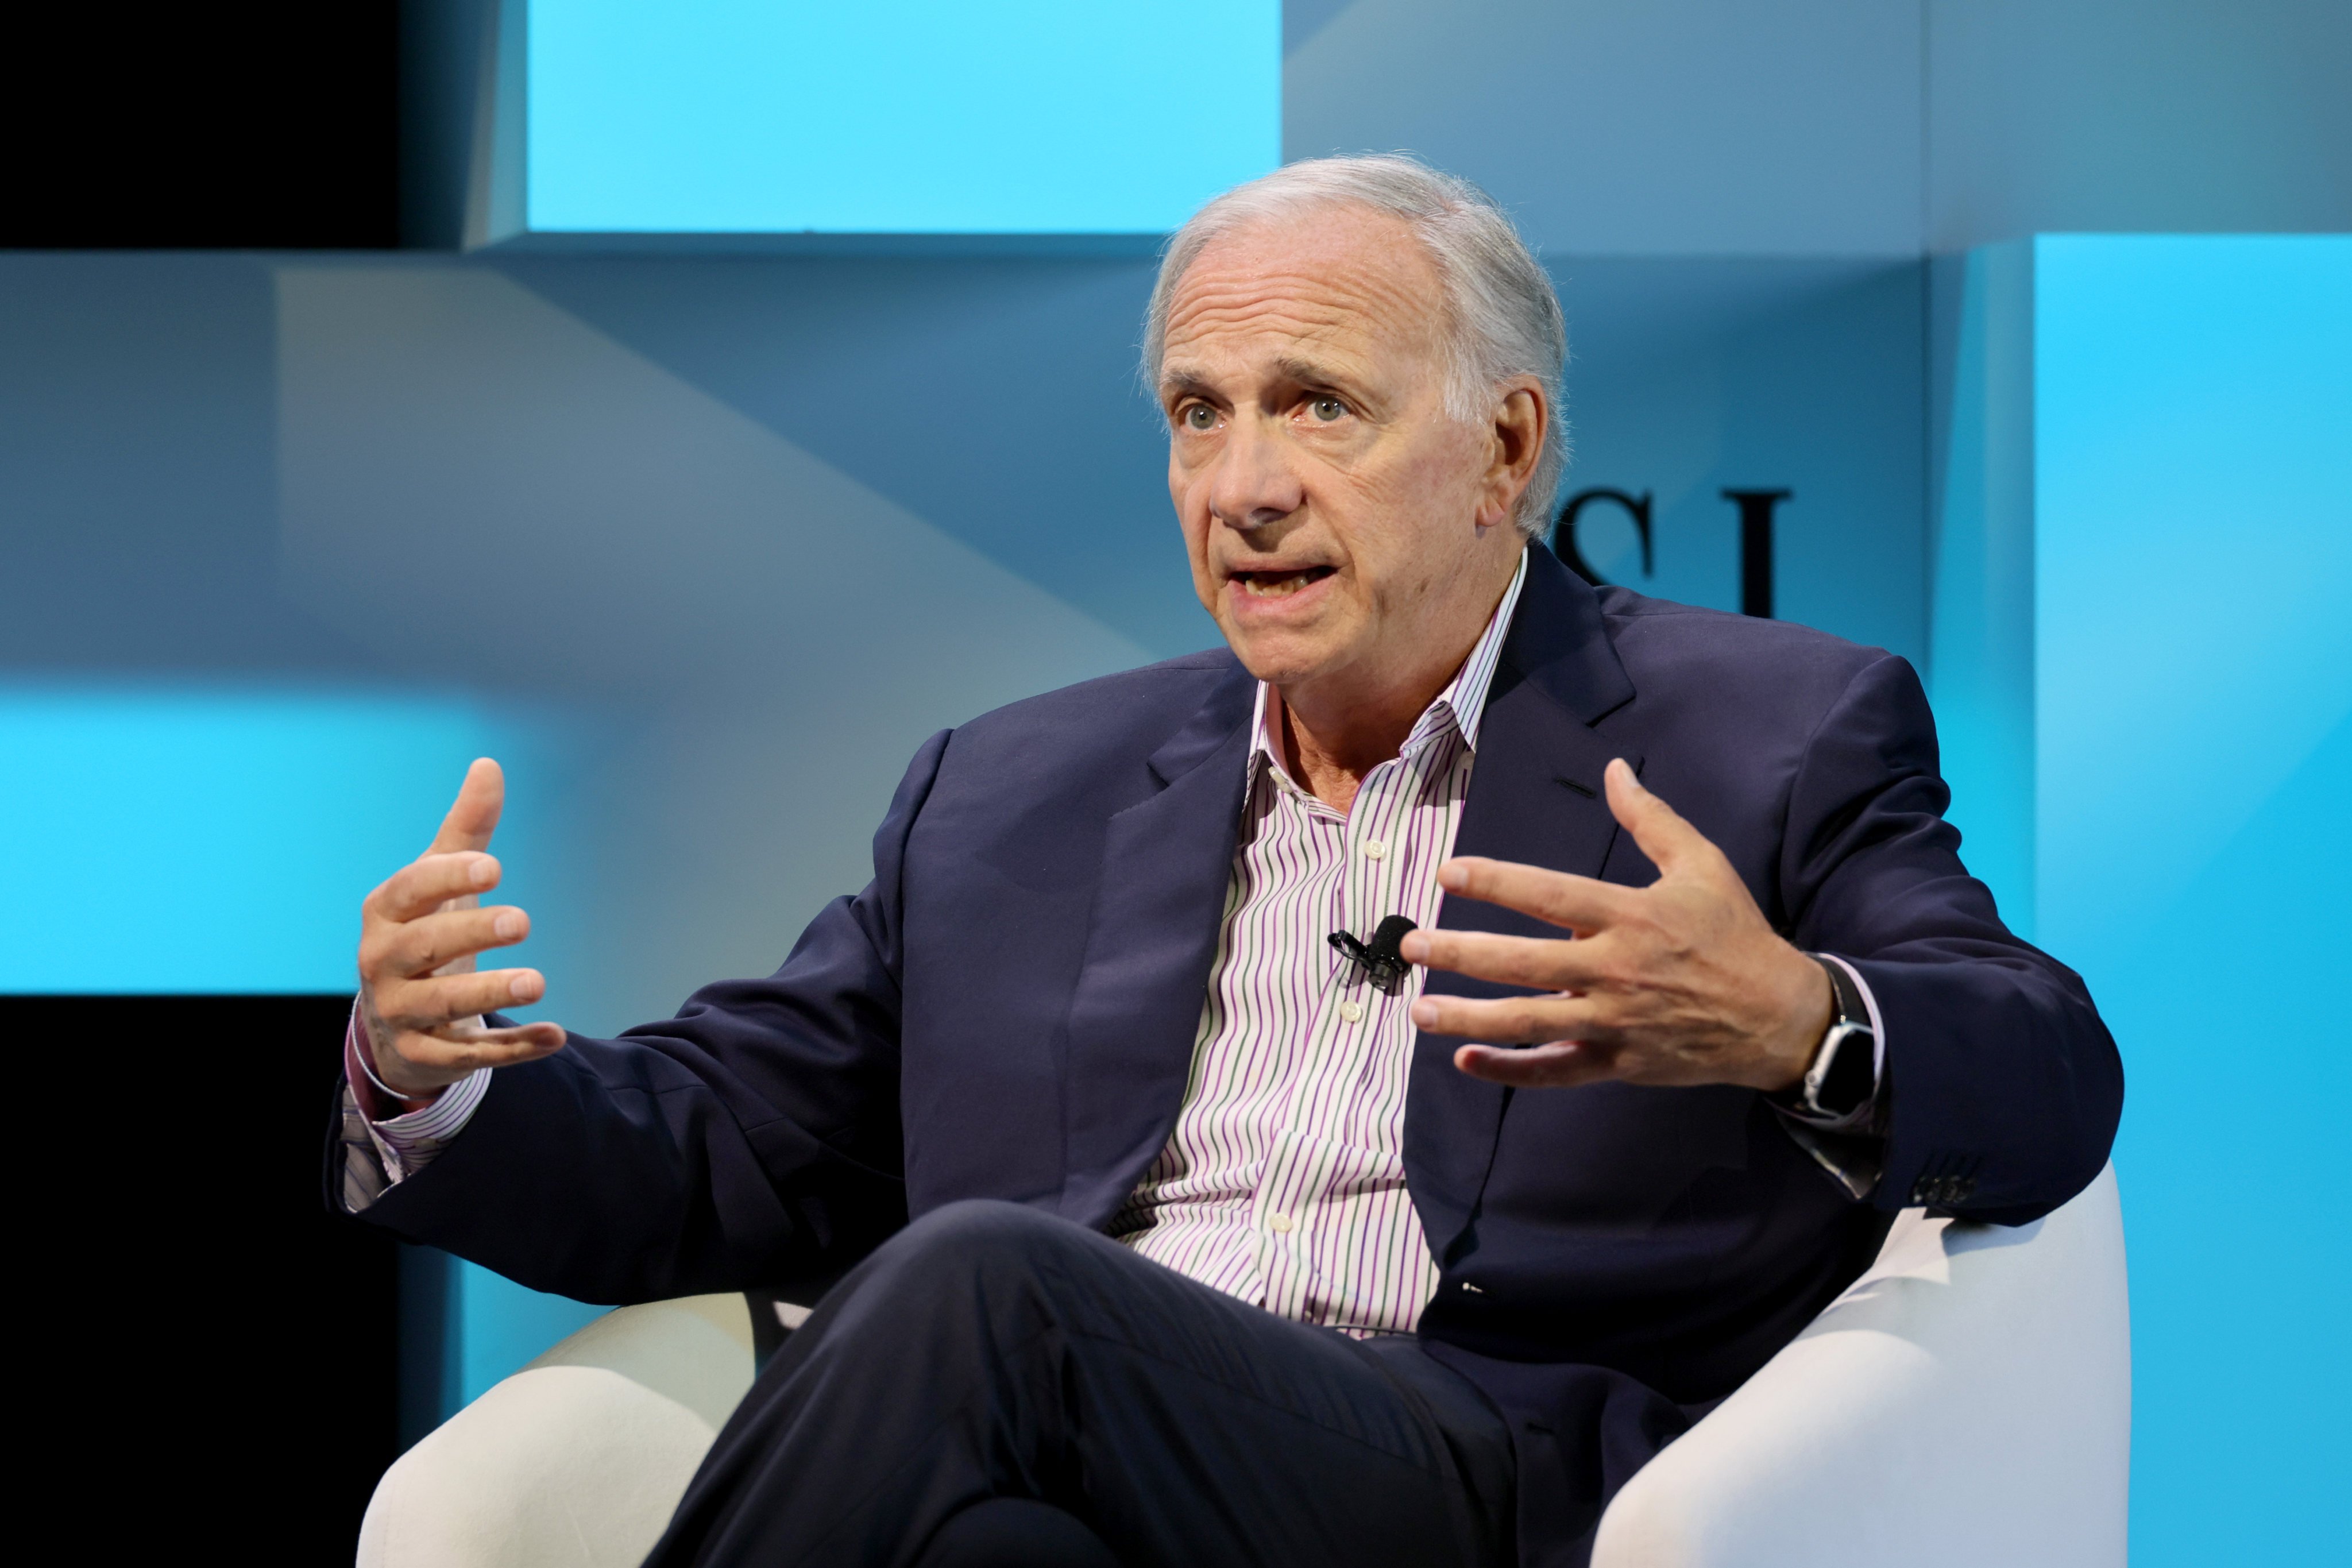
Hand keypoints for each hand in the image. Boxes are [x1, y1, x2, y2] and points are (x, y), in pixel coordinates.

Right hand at [356, 758, 564, 1101]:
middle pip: (425, 946)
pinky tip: (555, 1036)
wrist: (393, 1019)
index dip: (449, 878)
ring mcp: (400, 1012)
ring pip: (443, 1005)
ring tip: (539, 982)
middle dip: (470, 933)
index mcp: (387, 913)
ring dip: (491, 993)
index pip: (411, 890)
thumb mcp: (439, 881)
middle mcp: (383, 962)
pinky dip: (512, 1049)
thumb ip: (466, 831)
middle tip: (523, 921)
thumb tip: (488, 765)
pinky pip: (468, 1055)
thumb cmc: (424, 931)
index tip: (495, 868)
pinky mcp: (425, 1054)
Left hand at [1401, 759, 1830, 1091]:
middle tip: (1412, 944)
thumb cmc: (1734, 934)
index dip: (1496, 882)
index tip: (1447, 872)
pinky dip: (1510, 1071)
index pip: (1550, 895)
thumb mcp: (1701, 865)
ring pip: (1528, 1021)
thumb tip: (1615, 769)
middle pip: (1524, 962)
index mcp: (1630, 915)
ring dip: (1468, 1015)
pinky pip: (1555, 1071)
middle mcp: (1614, 970)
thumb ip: (1650, 818)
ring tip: (1419, 1007)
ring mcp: (1613, 1021)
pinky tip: (1465, 1060)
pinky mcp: (1617, 1061)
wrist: (1779, 1016)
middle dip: (1461, 953)